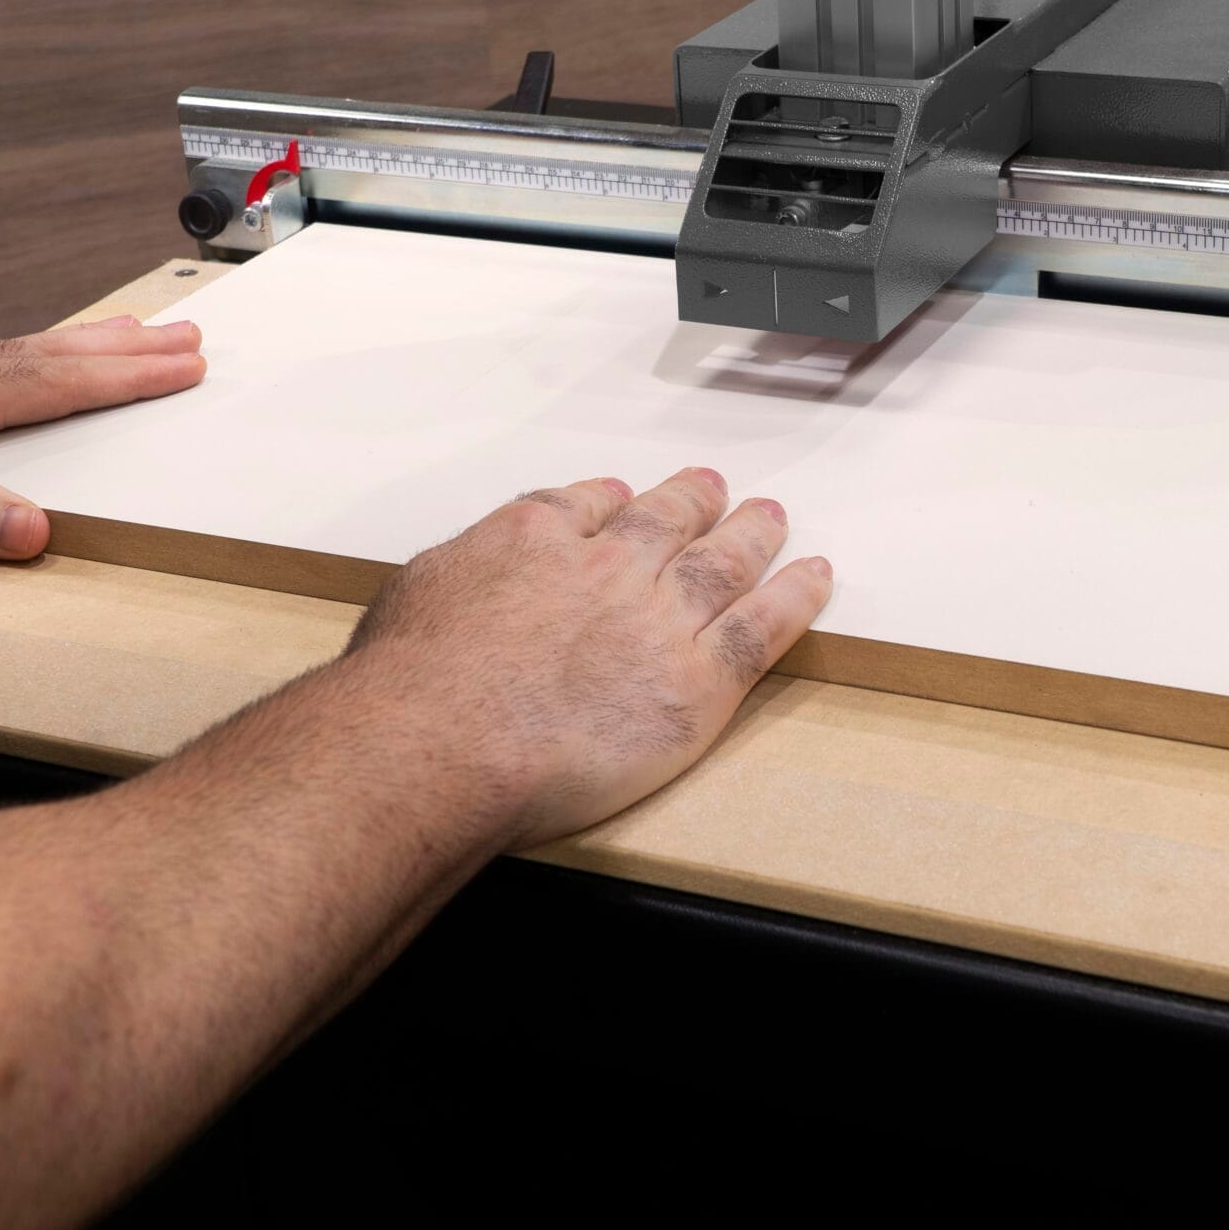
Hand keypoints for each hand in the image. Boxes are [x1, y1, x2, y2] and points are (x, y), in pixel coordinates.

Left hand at [0, 317, 205, 556]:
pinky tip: (38, 370)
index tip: (185, 366)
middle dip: (126, 349)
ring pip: (28, 354)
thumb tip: (35, 531)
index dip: (125, 377)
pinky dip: (41, 360)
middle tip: (189, 335)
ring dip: (90, 346)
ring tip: (136, 337)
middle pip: (55, 355)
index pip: (57, 382)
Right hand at [336, 466, 833, 847]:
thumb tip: (474, 573)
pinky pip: (761, 628)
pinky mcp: (695, 684)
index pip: (586, 504)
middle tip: (717, 489)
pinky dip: (795, 598)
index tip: (626, 495)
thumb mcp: (421, 591)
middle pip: (665, 521)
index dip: (614, 499)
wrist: (443, 739)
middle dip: (694, 502)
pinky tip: (814, 580)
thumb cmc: (413, 683)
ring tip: (772, 521)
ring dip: (753, 536)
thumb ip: (464, 572)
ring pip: (723, 564)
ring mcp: (657, 621)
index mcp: (536, 538)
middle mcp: (606, 567)